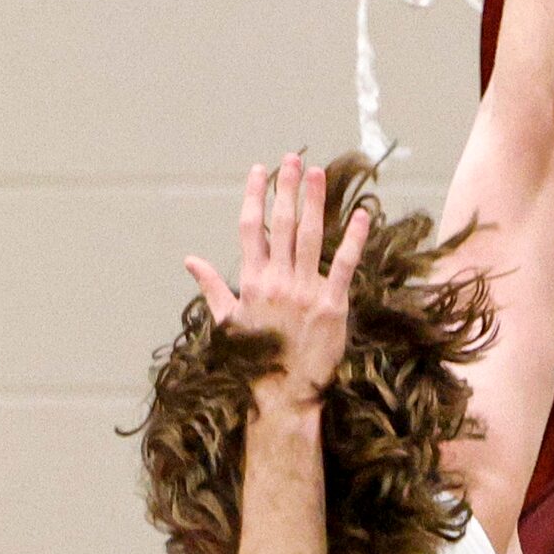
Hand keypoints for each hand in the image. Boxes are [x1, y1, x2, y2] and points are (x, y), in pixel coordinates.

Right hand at [185, 155, 369, 414]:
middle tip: (293, 158)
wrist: (282, 395)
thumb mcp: (227, 322)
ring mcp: (305, 292)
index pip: (251, 228)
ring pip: (311, 237)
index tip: (260, 170)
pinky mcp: (332, 305)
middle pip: (282, 224)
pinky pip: (344, 265)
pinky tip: (363, 214)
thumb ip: (212, 286)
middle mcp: (277, 281)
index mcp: (252, 281)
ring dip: (315, 202)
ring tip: (319, 174)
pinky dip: (355, 239)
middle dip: (287, 189)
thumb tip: (190, 260)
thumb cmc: (253, 359)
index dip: (255, 196)